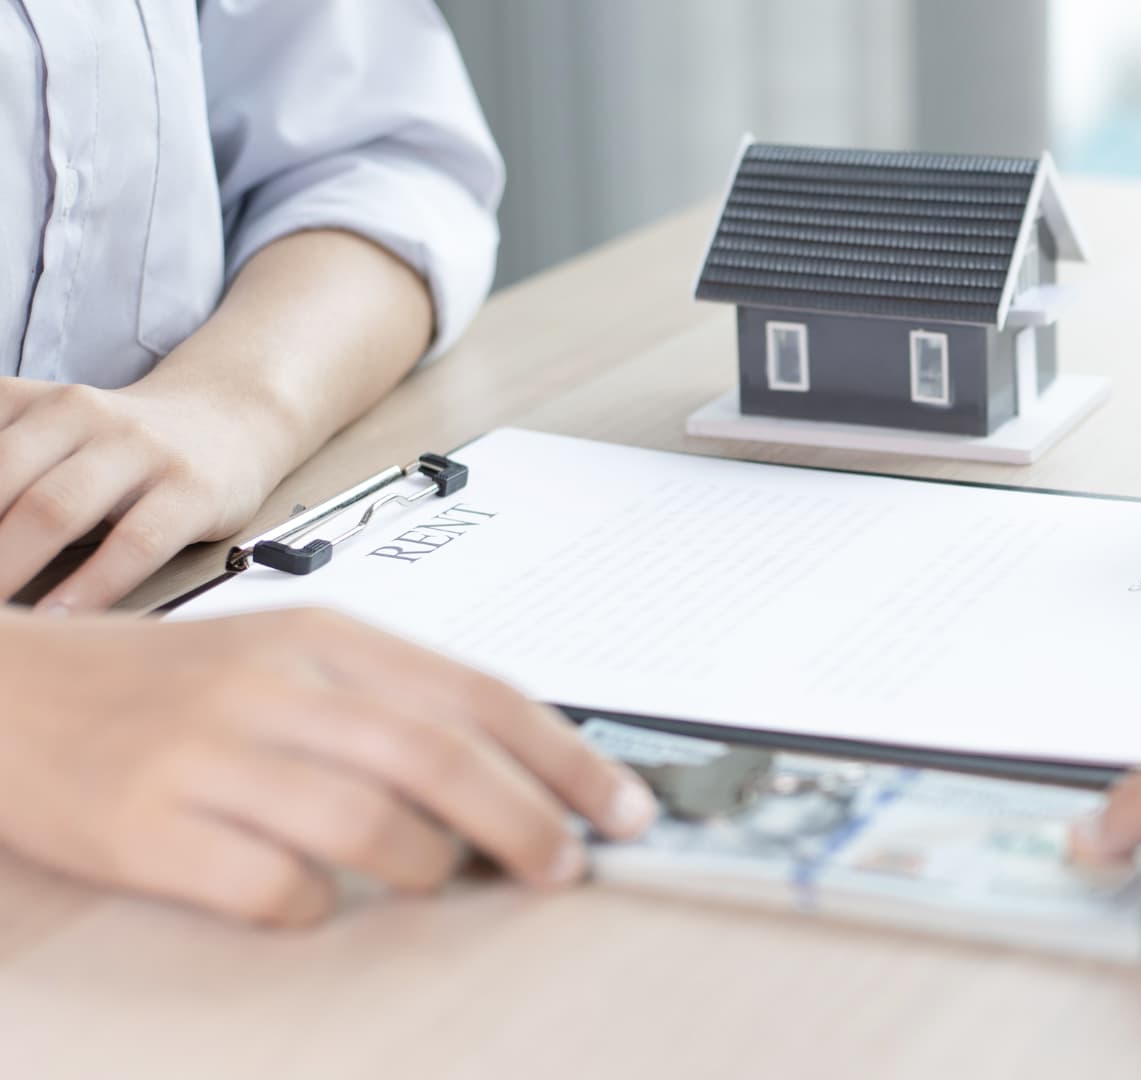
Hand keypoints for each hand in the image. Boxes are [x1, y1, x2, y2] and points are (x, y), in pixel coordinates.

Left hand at [0, 374, 283, 611]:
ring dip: (8, 566)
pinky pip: (136, 541)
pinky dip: (92, 586)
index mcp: (30, 402)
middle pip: (0, 480)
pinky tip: (61, 619)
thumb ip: (0, 469)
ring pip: (57, 508)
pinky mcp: (191, 488)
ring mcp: (139, 448)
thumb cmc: (122, 445)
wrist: (231, 418)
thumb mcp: (45, 434)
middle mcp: (78, 414)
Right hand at [0, 608, 655, 926]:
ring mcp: (207, 755)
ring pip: (367, 821)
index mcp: (325, 636)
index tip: (623, 806)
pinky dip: (319, 905)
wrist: (9, 690)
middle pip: (439, 757)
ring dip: (431, 866)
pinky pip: (269, 885)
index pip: (478, 693)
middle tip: (566, 867)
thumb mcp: (290, 655)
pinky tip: (323, 900)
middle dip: (527, 821)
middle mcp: (273, 684)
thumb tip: (524, 764)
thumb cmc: (171, 685)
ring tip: (442, 879)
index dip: (565, 756)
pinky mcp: (146, 827)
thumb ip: (395, 698)